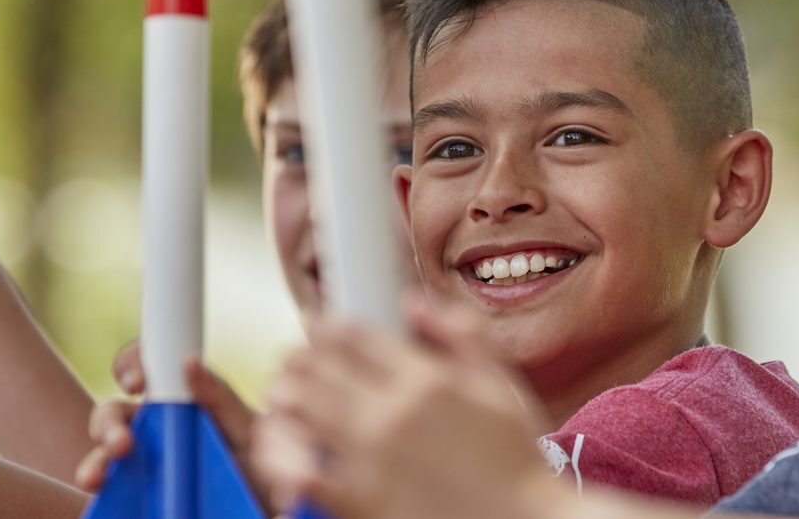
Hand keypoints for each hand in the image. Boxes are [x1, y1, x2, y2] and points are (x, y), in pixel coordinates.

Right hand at [78, 351, 271, 511]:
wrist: (266, 499)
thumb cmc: (257, 455)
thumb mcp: (246, 425)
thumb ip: (217, 395)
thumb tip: (188, 360)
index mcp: (174, 397)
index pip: (141, 368)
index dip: (130, 367)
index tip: (136, 385)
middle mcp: (151, 425)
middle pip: (112, 413)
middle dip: (108, 424)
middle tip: (122, 445)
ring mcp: (141, 460)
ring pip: (103, 454)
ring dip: (95, 462)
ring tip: (94, 478)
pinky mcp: (138, 493)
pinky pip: (113, 491)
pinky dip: (104, 493)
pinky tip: (107, 500)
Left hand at [262, 295, 561, 518]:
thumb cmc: (516, 460)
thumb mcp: (501, 384)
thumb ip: (461, 332)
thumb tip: (412, 300)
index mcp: (427, 379)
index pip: (354, 336)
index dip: (327, 326)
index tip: (319, 329)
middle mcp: (393, 412)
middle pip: (319, 366)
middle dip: (299, 357)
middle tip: (293, 360)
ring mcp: (371, 457)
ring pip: (301, 408)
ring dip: (285, 394)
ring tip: (282, 395)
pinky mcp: (358, 499)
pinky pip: (299, 468)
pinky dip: (283, 453)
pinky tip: (284, 448)